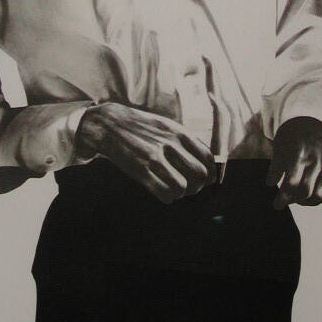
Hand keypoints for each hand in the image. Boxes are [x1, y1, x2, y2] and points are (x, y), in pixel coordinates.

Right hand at [75, 102, 215, 203]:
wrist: (110, 124)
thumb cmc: (141, 127)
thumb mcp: (167, 125)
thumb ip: (186, 140)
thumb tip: (205, 160)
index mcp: (180, 133)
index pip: (207, 158)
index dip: (210, 174)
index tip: (205, 180)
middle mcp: (171, 144)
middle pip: (200, 174)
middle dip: (197, 186)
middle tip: (188, 187)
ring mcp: (155, 157)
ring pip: (183, 187)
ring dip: (181, 193)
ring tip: (173, 189)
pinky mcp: (141, 170)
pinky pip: (164, 193)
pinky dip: (167, 197)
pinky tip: (162, 192)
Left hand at [266, 117, 321, 209]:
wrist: (314, 121)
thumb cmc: (292, 134)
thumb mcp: (280, 146)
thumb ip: (276, 166)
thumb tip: (270, 184)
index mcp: (299, 154)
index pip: (292, 183)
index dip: (283, 197)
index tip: (276, 205)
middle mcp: (315, 162)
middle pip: (304, 192)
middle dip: (291, 201)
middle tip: (282, 202)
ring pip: (317, 196)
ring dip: (304, 202)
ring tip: (294, 199)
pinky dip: (316, 200)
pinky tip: (305, 199)